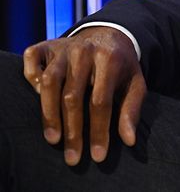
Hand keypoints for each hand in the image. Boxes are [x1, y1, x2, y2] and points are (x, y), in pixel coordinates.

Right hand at [23, 26, 146, 165]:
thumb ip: (131, 110)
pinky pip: (32, 59)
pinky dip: (31, 77)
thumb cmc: (122, 66)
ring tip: (54, 139)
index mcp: (111, 60)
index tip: (97, 155)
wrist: (110, 35)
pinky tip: (37, 97)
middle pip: (73, 97)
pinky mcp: (47, 45)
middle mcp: (85, 51)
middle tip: (73, 157)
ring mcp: (64, 47)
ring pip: (50, 82)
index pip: (101, 101)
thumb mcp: (135, 84)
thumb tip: (129, 140)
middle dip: (73, 131)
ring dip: (49, 113)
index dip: (99, 130)